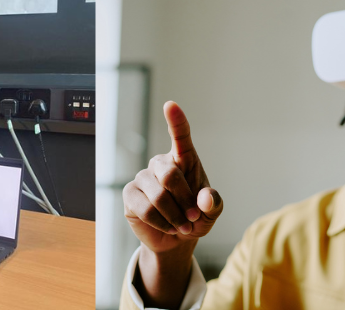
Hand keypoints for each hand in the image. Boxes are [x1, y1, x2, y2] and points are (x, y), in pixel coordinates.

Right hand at [123, 101, 222, 253]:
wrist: (176, 239)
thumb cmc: (195, 218)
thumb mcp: (211, 212)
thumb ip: (214, 204)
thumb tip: (205, 198)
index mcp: (184, 159)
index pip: (180, 136)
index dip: (175, 121)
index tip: (170, 105)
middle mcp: (161, 164)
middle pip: (170, 175)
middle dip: (184, 201)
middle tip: (193, 218)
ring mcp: (143, 178)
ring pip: (157, 196)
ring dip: (174, 216)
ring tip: (182, 226)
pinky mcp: (130, 194)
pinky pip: (145, 209)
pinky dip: (161, 223)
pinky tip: (168, 227)